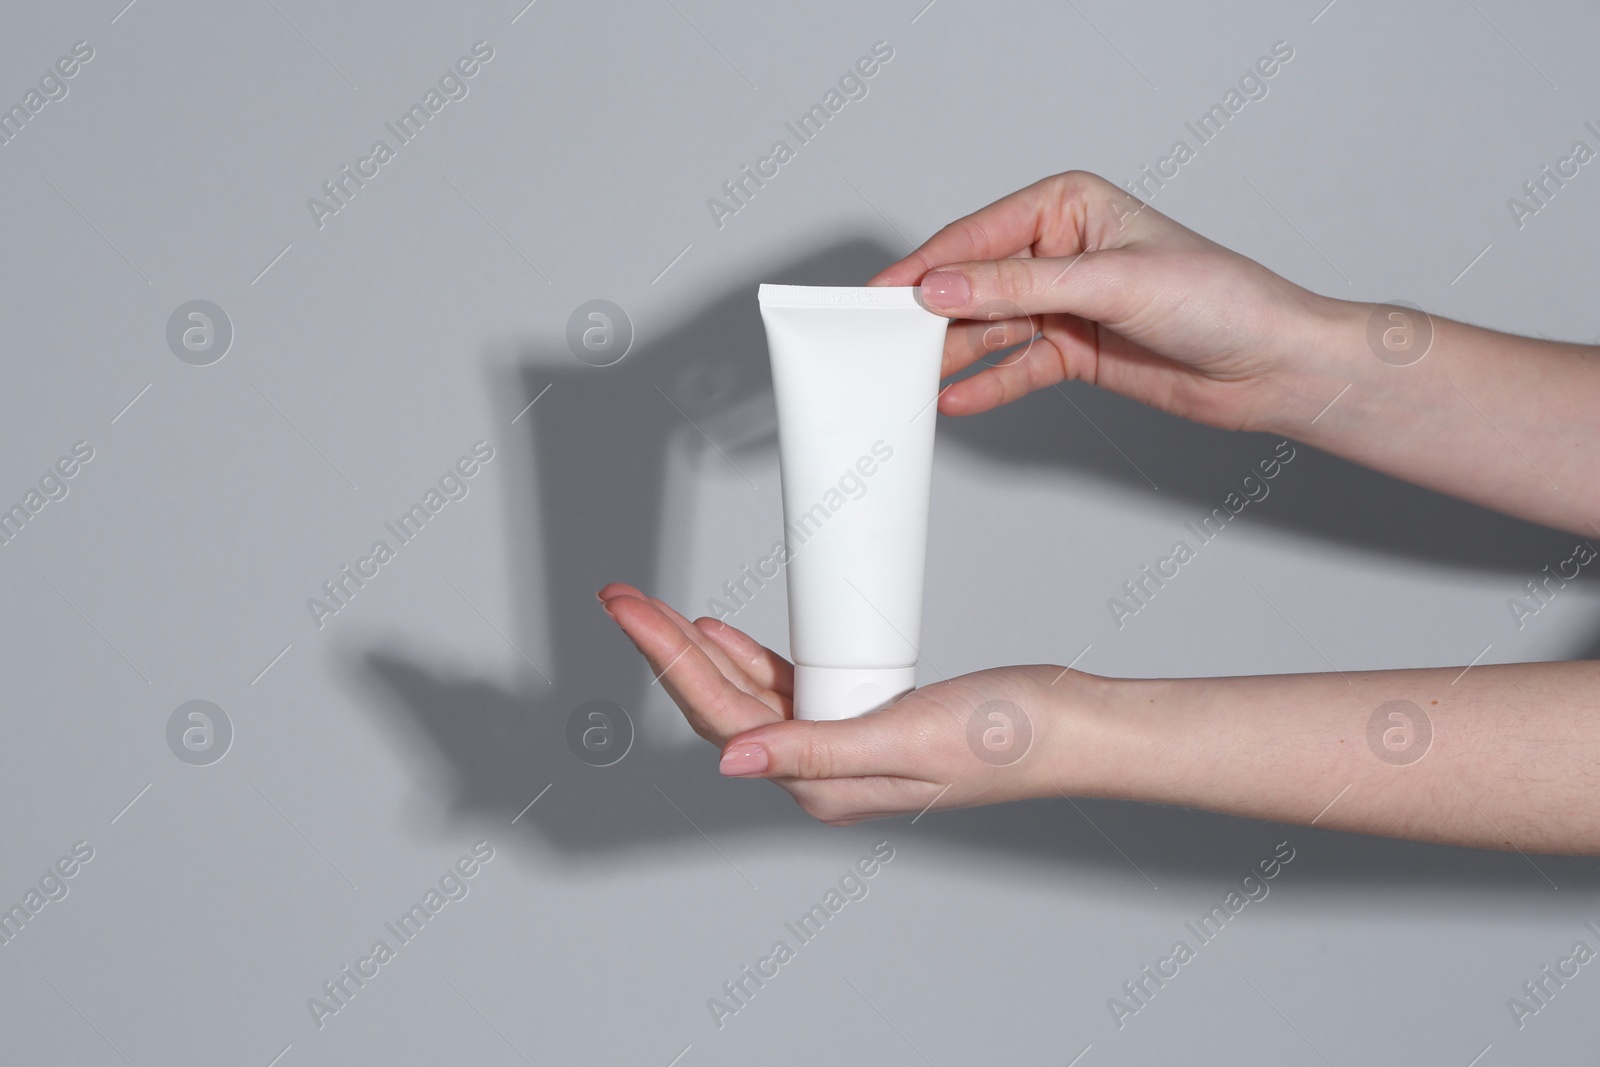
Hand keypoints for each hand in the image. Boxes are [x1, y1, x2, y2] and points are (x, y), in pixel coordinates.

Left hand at [598, 583, 1085, 824]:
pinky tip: (722, 636)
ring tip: (653, 609)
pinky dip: (747, 659)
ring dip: (697, 651)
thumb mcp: (909, 737)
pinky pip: (784, 689)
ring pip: (745, 696)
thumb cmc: (1009, 736)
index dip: (667, 658)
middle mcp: (821, 770)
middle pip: (719, 705)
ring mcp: (839, 745)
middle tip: (622, 596)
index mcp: (823, 781)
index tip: (629, 608)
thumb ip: (817, 749)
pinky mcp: (861, 718)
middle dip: (665, 648)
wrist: (1073, 728)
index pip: (721, 717)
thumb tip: (730, 760)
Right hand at [870, 170, 1332, 431]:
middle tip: (887, 341)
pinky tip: (955, 398)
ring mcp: (1064, 304)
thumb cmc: (1219, 300)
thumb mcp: (1110, 283)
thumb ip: (1020, 287)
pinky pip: (1014, 367)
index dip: (930, 266)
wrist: (1271, 367)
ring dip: (954, 353)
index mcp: (1069, 206)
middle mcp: (1061, 252)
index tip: (887, 294)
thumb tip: (946, 285)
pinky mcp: (1072, 351)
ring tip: (912, 376)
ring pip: (990, 328)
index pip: (980, 235)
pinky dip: (986, 384)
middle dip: (935, 313)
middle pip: (976, 283)